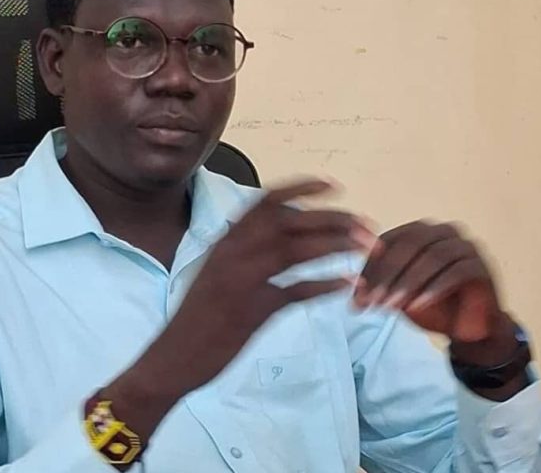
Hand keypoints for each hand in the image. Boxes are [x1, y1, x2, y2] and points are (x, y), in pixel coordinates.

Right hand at [105, 179, 376, 437]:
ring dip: (337, 245)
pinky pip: (296, 292)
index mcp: (226, 240)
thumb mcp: (216, 271)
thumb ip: (242, 251)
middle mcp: (233, 253)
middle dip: (334, 219)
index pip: (266, 201)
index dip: (301, 188)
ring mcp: (242, 281)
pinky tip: (347, 284)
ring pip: (297, 250)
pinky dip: (324, 286)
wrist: (173, 356)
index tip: (333, 185)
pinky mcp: (252, 312)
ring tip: (367, 247)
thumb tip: (278, 236)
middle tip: (366, 223)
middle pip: (291, 222)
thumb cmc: (197, 316)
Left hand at [355, 220, 504, 343]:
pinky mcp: (481, 265)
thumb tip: (354, 295)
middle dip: (386, 274)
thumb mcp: (397, 296)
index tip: (355, 294)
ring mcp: (465, 246)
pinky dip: (433, 289)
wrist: (468, 329)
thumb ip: (379, 288)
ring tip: (390, 305)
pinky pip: (455, 273)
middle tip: (370, 299)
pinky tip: (416, 306)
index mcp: (419, 231)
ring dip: (407, 282)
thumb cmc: (430, 306)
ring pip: (432, 257)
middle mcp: (443, 231)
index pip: (389, 240)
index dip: (370, 266)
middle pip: (409, 244)